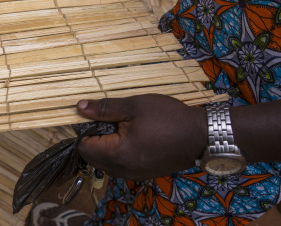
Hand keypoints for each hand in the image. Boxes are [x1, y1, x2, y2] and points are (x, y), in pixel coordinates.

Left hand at [76, 94, 206, 180]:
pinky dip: (117, 153)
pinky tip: (130, 137)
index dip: (83, 130)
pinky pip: (119, 166)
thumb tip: (79, 107)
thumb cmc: (167, 117)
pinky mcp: (142, 174)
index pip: (84, 147)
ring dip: (105, 146)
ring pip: (105, 163)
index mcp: (118, 154)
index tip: (93, 116)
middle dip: (93, 139)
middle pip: (92, 158)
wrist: (201, 135)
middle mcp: (123, 170)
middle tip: (107, 120)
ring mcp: (133, 174)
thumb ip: (103, 109)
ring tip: (120, 127)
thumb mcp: (133, 106)